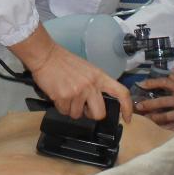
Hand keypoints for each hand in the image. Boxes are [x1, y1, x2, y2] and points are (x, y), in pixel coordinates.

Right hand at [9, 26, 132, 121]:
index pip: (121, 92)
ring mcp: (78, 92)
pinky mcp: (63, 97)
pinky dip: (61, 107)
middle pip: (100, 113)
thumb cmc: (65, 62)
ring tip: (66, 95)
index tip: (127, 118)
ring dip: (71, 109)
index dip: (127, 107)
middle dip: (91, 115)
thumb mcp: (87, 70)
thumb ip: (95, 85)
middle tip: (84, 109)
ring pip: (78, 115)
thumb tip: (98, 103)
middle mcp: (91, 85)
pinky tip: (58, 95)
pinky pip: (65, 112)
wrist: (45, 56)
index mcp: (100, 77)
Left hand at [135, 73, 173, 129]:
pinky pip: (173, 122)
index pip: (164, 82)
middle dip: (149, 104)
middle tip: (138, 107)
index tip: (141, 84)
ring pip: (166, 114)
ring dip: (155, 117)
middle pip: (162, 101)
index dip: (152, 83)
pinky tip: (158, 127)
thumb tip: (169, 74)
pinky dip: (165, 125)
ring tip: (146, 119)